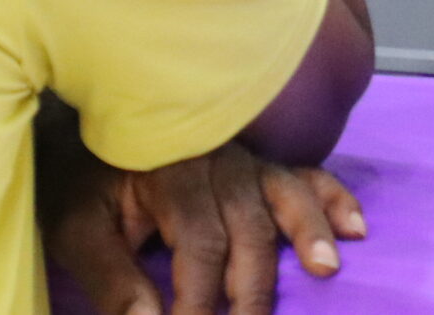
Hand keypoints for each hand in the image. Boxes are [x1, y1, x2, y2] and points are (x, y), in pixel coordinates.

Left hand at [42, 133, 364, 314]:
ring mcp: (246, 160)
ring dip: (308, 233)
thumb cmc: (84, 185)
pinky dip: (333, 199)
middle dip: (252, 288)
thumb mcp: (79, 231)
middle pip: (249, 229)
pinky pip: (306, 176)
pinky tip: (355, 227)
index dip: (199, 299)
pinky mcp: (262, 166)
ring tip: (324, 268)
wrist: (87, 134)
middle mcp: (218, 162)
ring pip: (286, 197)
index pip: (199, 245)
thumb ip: (112, 280)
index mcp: (171, 174)